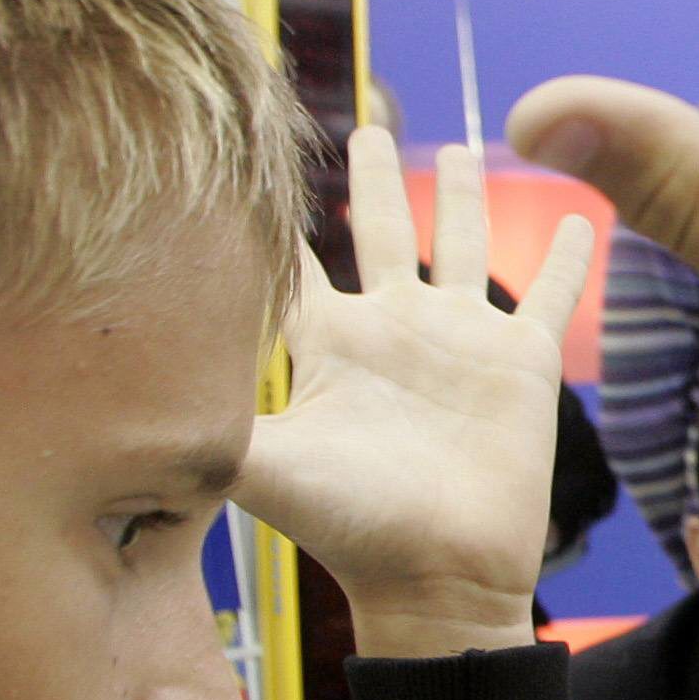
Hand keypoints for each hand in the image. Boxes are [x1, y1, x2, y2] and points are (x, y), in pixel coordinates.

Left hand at [234, 128, 592, 660]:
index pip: (290, 261)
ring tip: (464, 148)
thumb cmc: (348, 530)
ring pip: (462, 244)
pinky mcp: (520, 361)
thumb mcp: (265, 469)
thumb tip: (116, 395)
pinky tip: (581, 217)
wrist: (438, 579)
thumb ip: (206, 421)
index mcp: (328, 344)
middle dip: (373, 176)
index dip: (269, 210)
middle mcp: (392, 329)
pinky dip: (567, 257)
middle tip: (368, 120)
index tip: (251, 149)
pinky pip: (549, 293)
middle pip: (379, 230)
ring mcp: (460, 341)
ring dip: (463, 197)